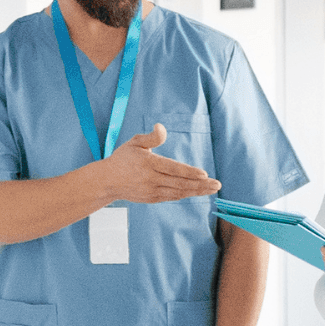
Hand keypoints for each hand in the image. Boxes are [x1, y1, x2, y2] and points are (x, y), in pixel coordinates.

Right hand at [92, 125, 221, 203]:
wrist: (107, 181)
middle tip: (217, 184)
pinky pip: (172, 197)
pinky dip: (186, 194)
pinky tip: (198, 192)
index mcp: (148, 164)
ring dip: (197, 191)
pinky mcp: (152, 198)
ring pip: (178, 192)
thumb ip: (151, 137)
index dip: (189, 172)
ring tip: (212, 189)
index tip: (204, 174)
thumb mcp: (135, 143)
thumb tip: (162, 127)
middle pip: (180, 183)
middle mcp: (151, 179)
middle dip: (200, 184)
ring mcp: (152, 191)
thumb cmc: (123, 159)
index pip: (172, 168)